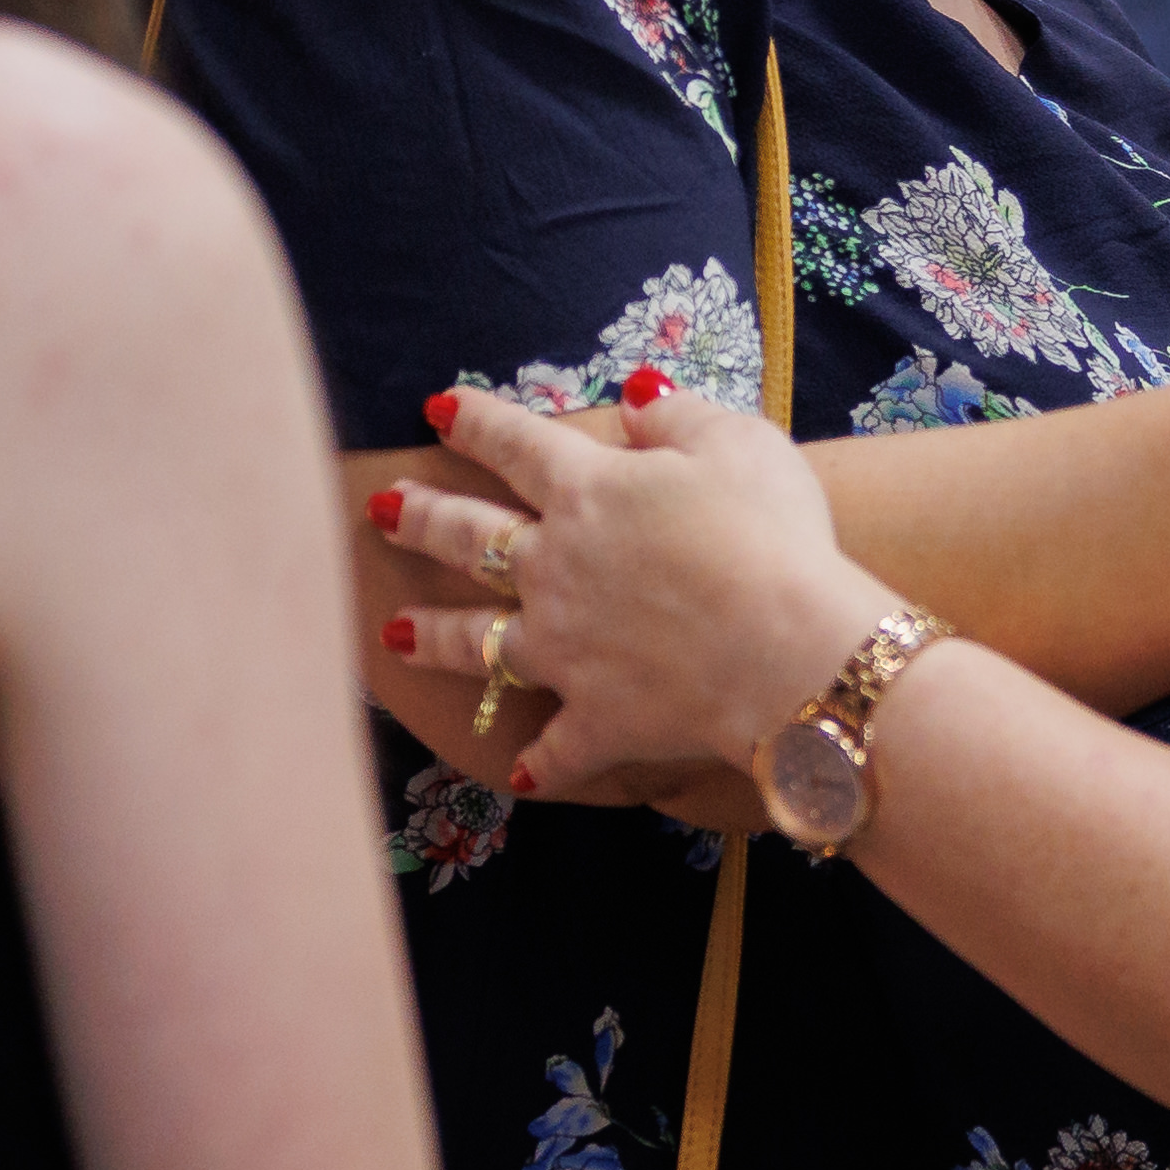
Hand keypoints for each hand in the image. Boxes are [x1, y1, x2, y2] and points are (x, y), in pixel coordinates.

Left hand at [372, 381, 902, 807]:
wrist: (788, 650)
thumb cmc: (772, 534)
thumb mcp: (737, 443)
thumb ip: (677, 415)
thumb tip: (635, 395)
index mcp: (587, 491)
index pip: (515, 444)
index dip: (475, 422)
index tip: (437, 410)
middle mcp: (555, 567)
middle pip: (469, 538)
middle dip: (420, 518)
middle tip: (381, 507)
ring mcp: (565, 648)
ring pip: (478, 640)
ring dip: (434, 634)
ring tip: (393, 632)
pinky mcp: (596, 717)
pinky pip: (557, 748)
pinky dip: (538, 763)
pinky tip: (519, 774)